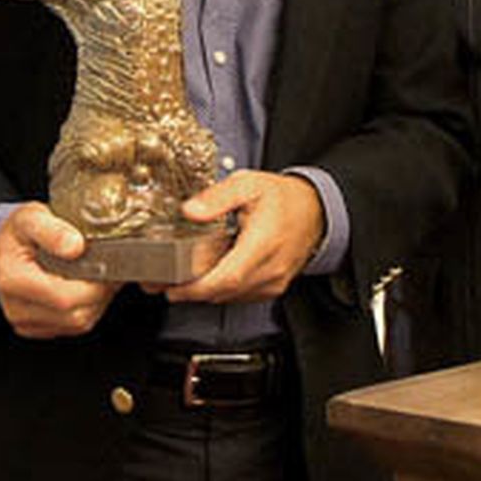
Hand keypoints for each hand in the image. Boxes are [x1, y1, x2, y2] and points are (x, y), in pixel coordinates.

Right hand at [0, 203, 120, 337]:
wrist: (2, 248)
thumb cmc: (17, 232)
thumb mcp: (31, 217)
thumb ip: (53, 230)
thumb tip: (75, 246)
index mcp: (13, 279)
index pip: (64, 297)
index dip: (94, 285)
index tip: (108, 265)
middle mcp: (16, 307)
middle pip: (75, 315)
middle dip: (99, 293)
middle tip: (110, 268)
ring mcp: (25, 322)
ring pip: (78, 324)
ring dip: (96, 302)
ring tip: (99, 276)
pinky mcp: (35, 329)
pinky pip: (72, 328)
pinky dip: (87, 309)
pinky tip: (87, 288)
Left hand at [165, 171, 323, 303]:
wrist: (315, 211)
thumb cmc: (284, 198)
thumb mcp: (248, 183)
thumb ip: (217, 197)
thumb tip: (190, 211)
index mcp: (263, 242)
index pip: (227, 277)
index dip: (197, 287)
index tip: (174, 287)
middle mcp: (271, 268)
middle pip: (225, 292)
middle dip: (192, 292)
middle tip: (166, 284)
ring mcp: (273, 281)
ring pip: (231, 297)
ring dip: (206, 292)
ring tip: (182, 279)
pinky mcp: (273, 287)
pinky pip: (242, 295)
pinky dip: (222, 289)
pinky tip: (210, 276)